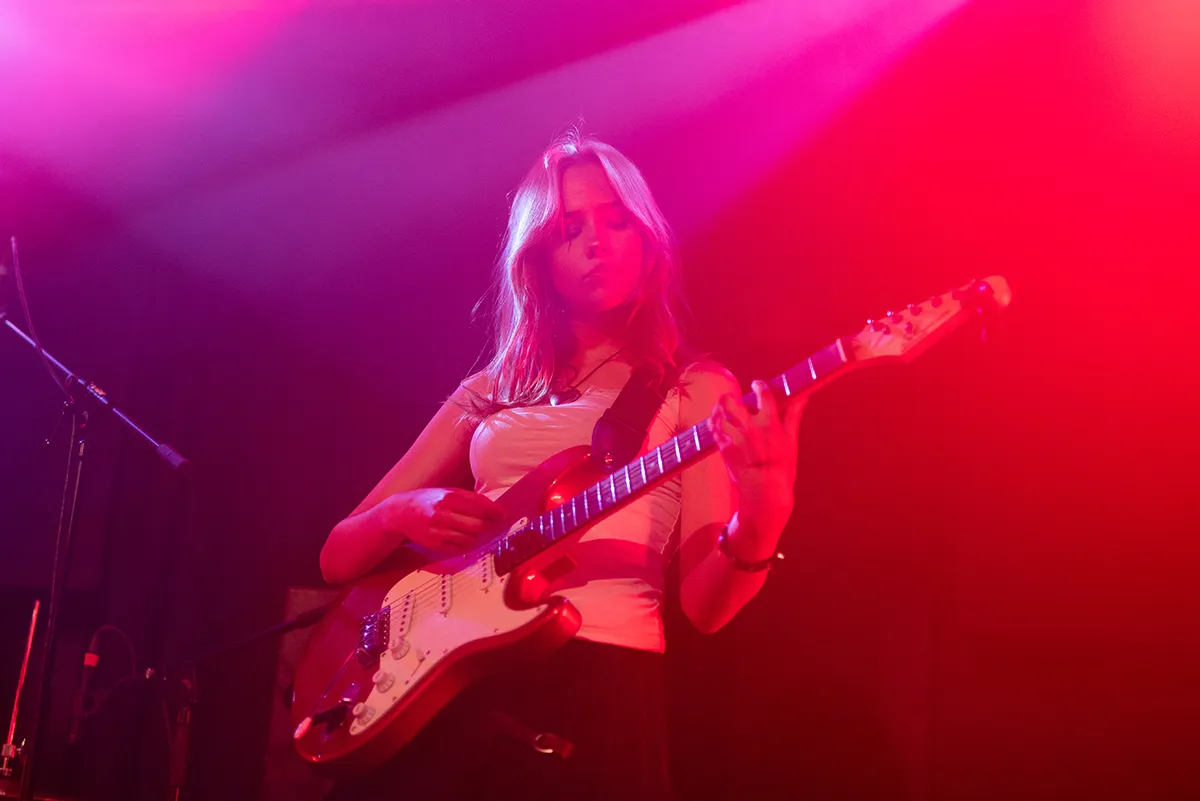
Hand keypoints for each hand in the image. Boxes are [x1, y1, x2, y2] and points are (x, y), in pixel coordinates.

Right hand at [390, 488, 504, 554]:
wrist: (401, 513)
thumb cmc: (429, 500)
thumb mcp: (447, 492)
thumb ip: (470, 498)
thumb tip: (493, 507)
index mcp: (448, 498)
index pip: (480, 507)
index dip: (494, 512)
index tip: (502, 514)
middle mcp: (443, 515)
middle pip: (478, 526)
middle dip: (489, 525)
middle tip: (493, 524)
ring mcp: (438, 532)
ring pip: (471, 539)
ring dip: (479, 535)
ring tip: (478, 529)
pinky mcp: (435, 545)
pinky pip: (460, 548)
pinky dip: (467, 543)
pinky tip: (465, 536)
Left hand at [708, 380, 805, 533]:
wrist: (764, 491)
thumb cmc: (781, 467)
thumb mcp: (791, 440)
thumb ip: (793, 415)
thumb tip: (802, 397)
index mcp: (769, 422)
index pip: (763, 393)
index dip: (759, 385)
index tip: (757, 385)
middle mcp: (749, 426)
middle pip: (730, 401)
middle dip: (730, 397)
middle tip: (734, 400)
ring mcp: (734, 436)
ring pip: (718, 413)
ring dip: (720, 409)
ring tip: (724, 411)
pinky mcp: (723, 447)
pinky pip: (712, 428)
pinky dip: (714, 422)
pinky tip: (719, 423)